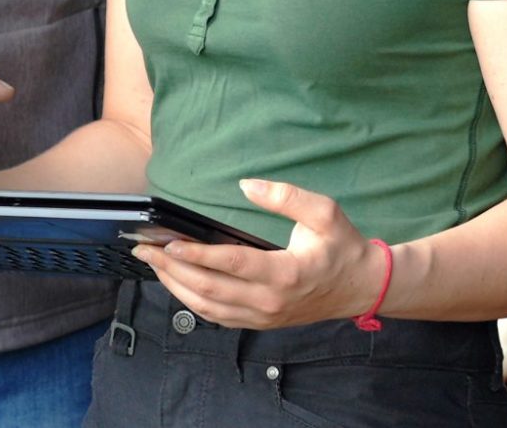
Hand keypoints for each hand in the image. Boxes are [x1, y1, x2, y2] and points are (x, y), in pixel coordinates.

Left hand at [132, 178, 383, 330]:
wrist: (361, 287)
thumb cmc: (343, 247)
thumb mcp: (324, 212)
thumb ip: (286, 196)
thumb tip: (247, 184)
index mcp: (285, 273)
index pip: (231, 264)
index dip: (197, 255)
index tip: (169, 243)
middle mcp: (269, 301)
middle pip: (210, 288)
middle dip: (172, 269)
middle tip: (145, 249)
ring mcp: (263, 316)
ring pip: (208, 307)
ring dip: (176, 287)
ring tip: (153, 264)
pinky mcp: (260, 323)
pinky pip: (218, 317)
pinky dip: (191, 301)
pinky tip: (177, 284)